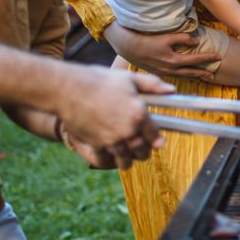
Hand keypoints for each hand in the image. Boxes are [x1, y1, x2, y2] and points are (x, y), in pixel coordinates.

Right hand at [52, 64, 172, 166]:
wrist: (67, 89)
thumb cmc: (99, 81)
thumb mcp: (129, 78)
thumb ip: (152, 85)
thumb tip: (171, 90)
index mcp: (139, 114)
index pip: (156, 136)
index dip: (157, 140)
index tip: (158, 142)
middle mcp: (128, 130)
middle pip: (143, 152)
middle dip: (144, 152)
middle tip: (142, 148)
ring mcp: (111, 140)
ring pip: (126, 160)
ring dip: (128, 159)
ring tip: (127, 154)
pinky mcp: (96, 145)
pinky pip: (107, 161)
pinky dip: (110, 160)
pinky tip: (111, 154)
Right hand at [104, 21, 217, 78]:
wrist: (129, 47)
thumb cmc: (147, 39)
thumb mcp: (166, 36)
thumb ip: (182, 38)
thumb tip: (196, 41)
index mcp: (174, 60)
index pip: (196, 60)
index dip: (208, 57)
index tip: (218, 56)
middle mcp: (170, 69)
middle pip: (191, 72)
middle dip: (203, 72)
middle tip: (214, 74)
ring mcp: (164, 72)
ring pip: (183, 76)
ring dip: (195, 76)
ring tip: (204, 77)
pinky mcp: (158, 72)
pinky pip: (175, 76)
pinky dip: (184, 76)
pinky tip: (186, 75)